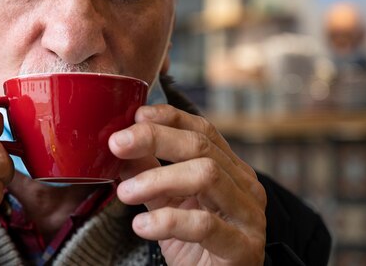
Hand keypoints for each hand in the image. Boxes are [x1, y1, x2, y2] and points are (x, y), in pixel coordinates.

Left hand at [109, 105, 266, 265]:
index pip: (203, 130)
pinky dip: (168, 221)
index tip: (136, 116)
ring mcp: (248, 216)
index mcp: (230, 169)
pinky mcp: (244, 248)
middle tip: (117, 144)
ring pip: (206, 176)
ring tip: (125, 192)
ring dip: (158, 178)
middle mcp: (245, 186)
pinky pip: (205, 225)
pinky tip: (142, 225)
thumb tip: (120, 146)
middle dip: (155, 139)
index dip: (169, 117)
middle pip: (201, 146)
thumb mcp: (166, 203)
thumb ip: (148, 173)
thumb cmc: (195, 246)